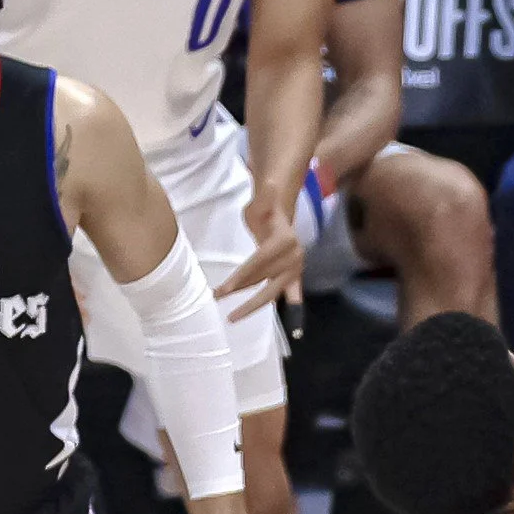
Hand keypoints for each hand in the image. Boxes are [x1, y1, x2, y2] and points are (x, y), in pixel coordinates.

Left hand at [215, 193, 303, 321]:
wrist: (279, 220)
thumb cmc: (266, 211)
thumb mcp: (260, 203)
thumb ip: (264, 197)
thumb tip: (270, 184)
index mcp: (285, 239)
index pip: (259, 261)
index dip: (242, 275)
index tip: (224, 287)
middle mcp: (294, 256)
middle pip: (263, 277)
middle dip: (240, 289)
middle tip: (217, 296)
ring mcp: (295, 269)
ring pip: (271, 290)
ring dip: (252, 304)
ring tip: (232, 316)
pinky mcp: (294, 278)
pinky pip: (293, 295)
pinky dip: (294, 309)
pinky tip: (295, 329)